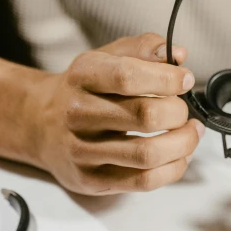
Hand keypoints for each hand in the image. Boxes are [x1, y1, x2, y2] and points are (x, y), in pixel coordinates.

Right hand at [30, 33, 204, 194]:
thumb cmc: (83, 90)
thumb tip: (178, 55)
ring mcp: (82, 150)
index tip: (185, 80)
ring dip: (183, 144)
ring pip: (147, 154)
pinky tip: (179, 156)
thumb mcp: (105, 58)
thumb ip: (143, 49)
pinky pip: (143, 181)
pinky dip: (173, 169)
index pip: (128, 76)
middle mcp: (78, 113)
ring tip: (190, 133)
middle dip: (178, 113)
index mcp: (83, 76)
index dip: (167, 79)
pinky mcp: (91, 180)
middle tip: (184, 111)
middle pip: (145, 116)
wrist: (40, 125)